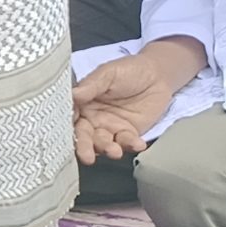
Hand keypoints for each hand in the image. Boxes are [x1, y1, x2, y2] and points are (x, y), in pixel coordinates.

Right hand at [71, 39, 204, 161]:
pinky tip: (137, 144)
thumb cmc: (129, 70)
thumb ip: (91, 85)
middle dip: (84, 147)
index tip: (67, 134)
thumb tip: (72, 95)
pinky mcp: (128, 133)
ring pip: (103, 143)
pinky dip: (131, 146)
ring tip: (114, 151)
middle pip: (84, 136)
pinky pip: (126, 143)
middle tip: (86, 156)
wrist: (158, 74)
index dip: (67, 127)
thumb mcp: (108, 73)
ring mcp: (110, 127)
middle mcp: (93, 118)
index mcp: (83, 103)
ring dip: (107, 149)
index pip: (71, 117)